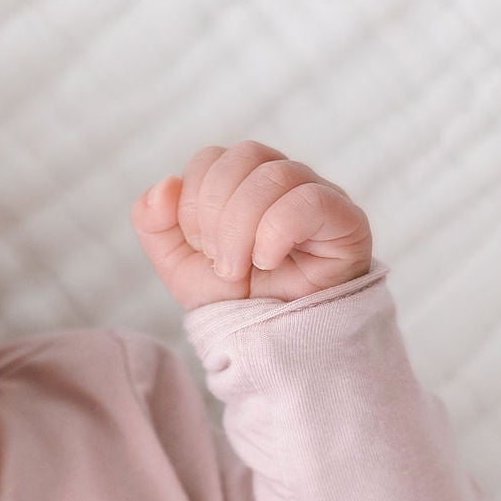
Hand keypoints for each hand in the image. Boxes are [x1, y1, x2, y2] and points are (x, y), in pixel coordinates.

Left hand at [134, 144, 372, 312]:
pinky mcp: (346, 220)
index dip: (194, 201)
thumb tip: (165, 183)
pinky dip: (276, 232)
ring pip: (274, 176)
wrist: (272, 344)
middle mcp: (282, 178)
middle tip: (220, 262)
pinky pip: (309, 199)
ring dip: (242, 228)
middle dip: (216, 215)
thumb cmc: (234, 301)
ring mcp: (317, 194)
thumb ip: (154, 224)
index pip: (212, 158)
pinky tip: (270, 261)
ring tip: (241, 268)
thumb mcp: (179, 266)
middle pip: (242, 157)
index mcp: (243, 180)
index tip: (200, 247)